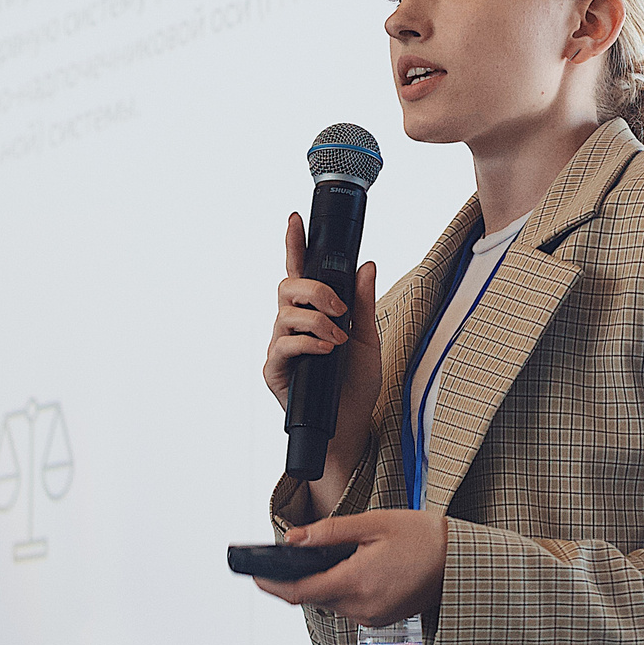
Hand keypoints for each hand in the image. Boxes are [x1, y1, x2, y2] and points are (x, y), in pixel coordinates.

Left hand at [253, 510, 445, 627]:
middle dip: (299, 579)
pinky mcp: (382, 618)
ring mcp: (373, 616)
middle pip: (314, 598)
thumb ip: (328, 533)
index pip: (300, 592)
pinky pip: (350, 606)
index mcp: (356, 582)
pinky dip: (343, 589)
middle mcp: (362, 607)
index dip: (272, 585)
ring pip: (332, 602)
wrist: (460, 561)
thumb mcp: (372, 524)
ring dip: (324, 583)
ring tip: (332, 557)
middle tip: (293, 556)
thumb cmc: (423, 537)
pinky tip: (354, 569)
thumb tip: (294, 540)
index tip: (256, 575)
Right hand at [262, 213, 379, 514]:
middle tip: (339, 307)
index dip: (294, 244)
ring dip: (316, 321)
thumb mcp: (368, 337)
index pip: (299, 271)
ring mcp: (281, 347)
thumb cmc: (356, 383)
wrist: (351, 426)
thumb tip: (366, 264)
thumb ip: (363, 302)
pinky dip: (307, 343)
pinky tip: (326, 351)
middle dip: (314, 290)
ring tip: (338, 339)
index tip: (296, 218)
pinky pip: (283, 346)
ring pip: (285, 314)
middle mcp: (292, 325)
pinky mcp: (275, 371)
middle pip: (286, 287)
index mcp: (313, 312)